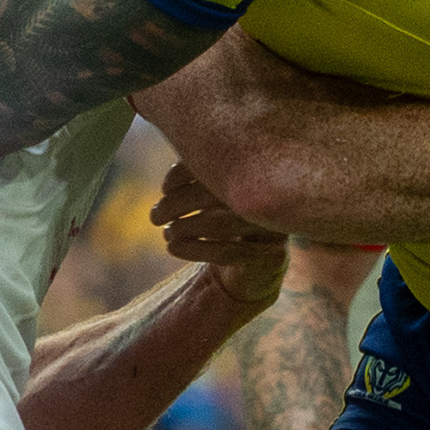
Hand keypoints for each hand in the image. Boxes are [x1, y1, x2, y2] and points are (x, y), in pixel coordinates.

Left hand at [149, 164, 287, 312]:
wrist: (256, 268)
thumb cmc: (227, 223)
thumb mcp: (211, 196)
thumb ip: (197, 177)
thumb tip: (168, 182)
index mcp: (257, 172)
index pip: (216, 161)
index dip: (184, 172)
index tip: (165, 189)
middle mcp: (271, 194)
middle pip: (214, 193)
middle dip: (176, 203)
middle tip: (155, 216)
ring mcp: (274, 226)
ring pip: (219, 224)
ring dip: (183, 229)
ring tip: (166, 234)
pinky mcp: (270, 255)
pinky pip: (226, 252)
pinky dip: (193, 250)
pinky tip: (173, 248)